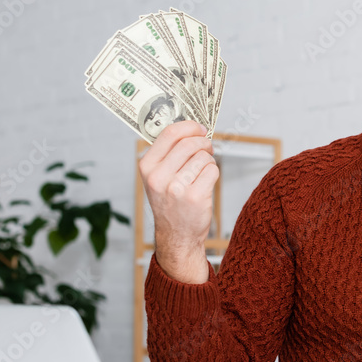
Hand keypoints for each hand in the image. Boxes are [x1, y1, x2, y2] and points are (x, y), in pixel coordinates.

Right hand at [138, 120, 218, 283]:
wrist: (176, 234)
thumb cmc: (170, 202)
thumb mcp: (158, 177)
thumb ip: (168, 153)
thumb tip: (190, 128)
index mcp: (147, 166)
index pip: (169, 134)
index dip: (189, 126)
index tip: (199, 127)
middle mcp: (158, 177)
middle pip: (189, 143)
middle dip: (204, 142)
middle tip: (208, 147)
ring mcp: (176, 188)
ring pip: (203, 157)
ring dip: (209, 160)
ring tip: (203, 170)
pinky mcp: (195, 196)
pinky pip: (212, 170)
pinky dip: (213, 172)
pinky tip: (206, 181)